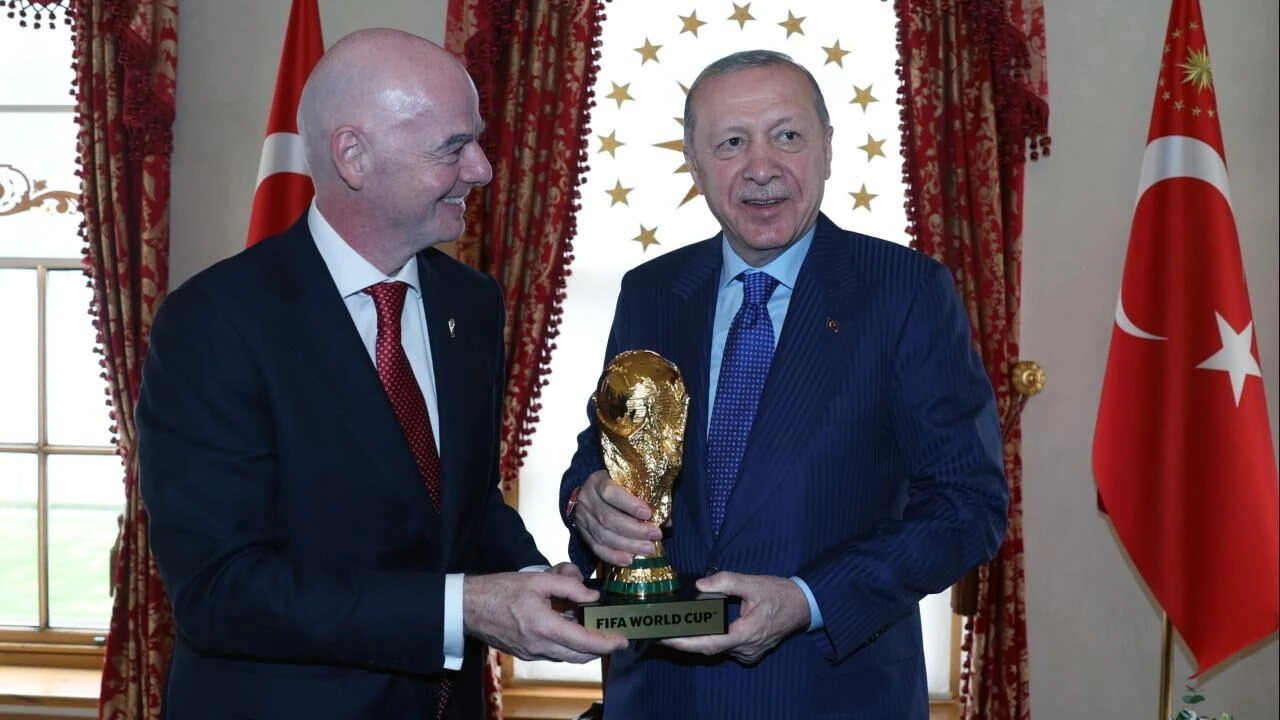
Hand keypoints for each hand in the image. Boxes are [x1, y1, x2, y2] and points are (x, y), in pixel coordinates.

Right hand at [464, 571, 626, 662]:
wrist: (469, 607)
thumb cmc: (501, 590)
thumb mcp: (538, 580)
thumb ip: (568, 586)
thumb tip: (592, 596)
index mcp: (544, 626)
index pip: (585, 642)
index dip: (607, 644)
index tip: (623, 640)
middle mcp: (540, 646)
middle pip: (580, 656)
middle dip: (600, 648)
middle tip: (612, 635)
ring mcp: (532, 653)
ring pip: (568, 656)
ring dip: (582, 646)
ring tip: (588, 625)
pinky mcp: (526, 653)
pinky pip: (554, 653)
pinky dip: (566, 644)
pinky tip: (567, 625)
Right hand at [572, 469, 662, 566]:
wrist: (589, 493)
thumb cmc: (615, 486)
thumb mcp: (627, 483)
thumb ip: (645, 497)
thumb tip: (667, 521)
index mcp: (598, 482)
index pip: (611, 493)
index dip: (629, 504)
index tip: (648, 514)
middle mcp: (587, 500)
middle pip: (608, 518)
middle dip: (634, 530)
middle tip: (655, 535)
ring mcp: (583, 519)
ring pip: (603, 536)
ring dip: (628, 545)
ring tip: (648, 549)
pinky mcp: (583, 534)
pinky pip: (596, 548)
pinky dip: (613, 556)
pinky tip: (629, 559)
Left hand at [661, 571, 810, 664]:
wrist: (804, 606)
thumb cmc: (779, 593)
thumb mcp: (753, 583)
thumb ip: (726, 582)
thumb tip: (700, 585)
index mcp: (747, 633)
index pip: (710, 643)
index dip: (686, 642)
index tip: (666, 638)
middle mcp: (746, 649)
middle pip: (709, 648)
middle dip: (684, 641)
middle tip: (661, 630)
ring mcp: (749, 653)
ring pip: (716, 649)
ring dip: (696, 640)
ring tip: (674, 627)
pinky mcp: (750, 652)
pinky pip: (725, 648)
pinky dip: (710, 639)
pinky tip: (697, 629)